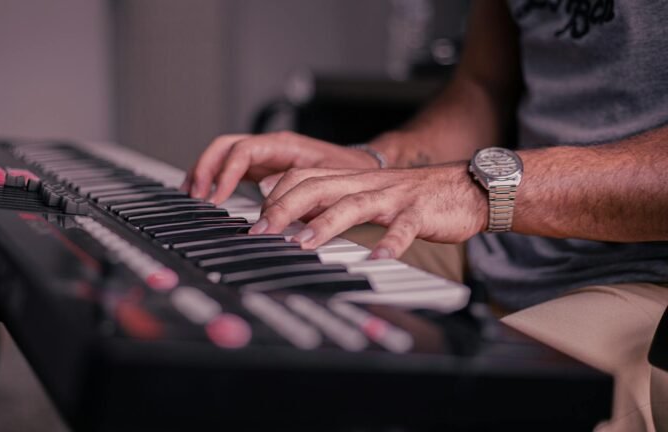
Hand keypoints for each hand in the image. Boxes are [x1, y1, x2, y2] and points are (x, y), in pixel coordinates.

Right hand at [180, 131, 380, 203]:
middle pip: (225, 147)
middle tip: (196, 195)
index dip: (226, 172)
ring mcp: (263, 157)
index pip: (244, 151)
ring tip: (191, 194)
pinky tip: (203, 193)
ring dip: (204, 172)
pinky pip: (230, 169)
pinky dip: (213, 179)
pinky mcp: (261, 170)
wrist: (358, 168)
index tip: (217, 196)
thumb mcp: (326, 178)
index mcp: (283, 144)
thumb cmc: (346, 171)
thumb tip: (265, 193)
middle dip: (206, 168)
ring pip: (223, 155)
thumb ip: (296, 185)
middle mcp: (269, 147)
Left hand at [249, 164, 487, 258]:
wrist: (466, 186)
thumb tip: (292, 214)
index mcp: (351, 179)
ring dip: (325, 224)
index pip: (303, 178)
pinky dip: (390, 243)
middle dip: (286, 208)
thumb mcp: (366, 195)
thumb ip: (332, 201)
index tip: (256, 222)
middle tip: (263, 232)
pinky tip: (378, 258)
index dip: (276, 197)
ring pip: (353, 204)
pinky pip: (403, 228)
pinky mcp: (419, 212)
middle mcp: (366, 183)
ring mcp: (393, 196)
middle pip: (318, 186)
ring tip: (304, 243)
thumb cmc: (411, 197)